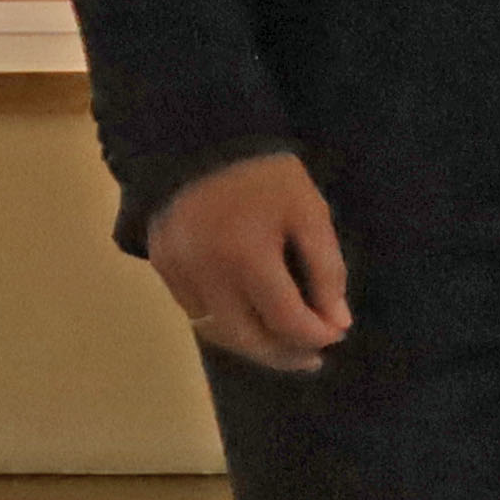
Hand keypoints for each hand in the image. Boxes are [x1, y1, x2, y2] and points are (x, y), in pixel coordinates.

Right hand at [147, 151, 351, 372]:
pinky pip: (196, 312)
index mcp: (247, 257)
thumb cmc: (265, 175)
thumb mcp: (309, 213)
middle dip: (283, 355)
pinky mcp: (161, 267)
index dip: (317, 336)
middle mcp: (206, 274)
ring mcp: (177, 273)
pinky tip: (250, 318)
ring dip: (253, 344)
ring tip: (284, 344)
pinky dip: (225, 323)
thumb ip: (327, 270)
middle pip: (246, 339)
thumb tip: (337, 324)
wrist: (199, 140)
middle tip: (311, 359)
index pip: (286, 321)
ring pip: (217, 332)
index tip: (337, 333)